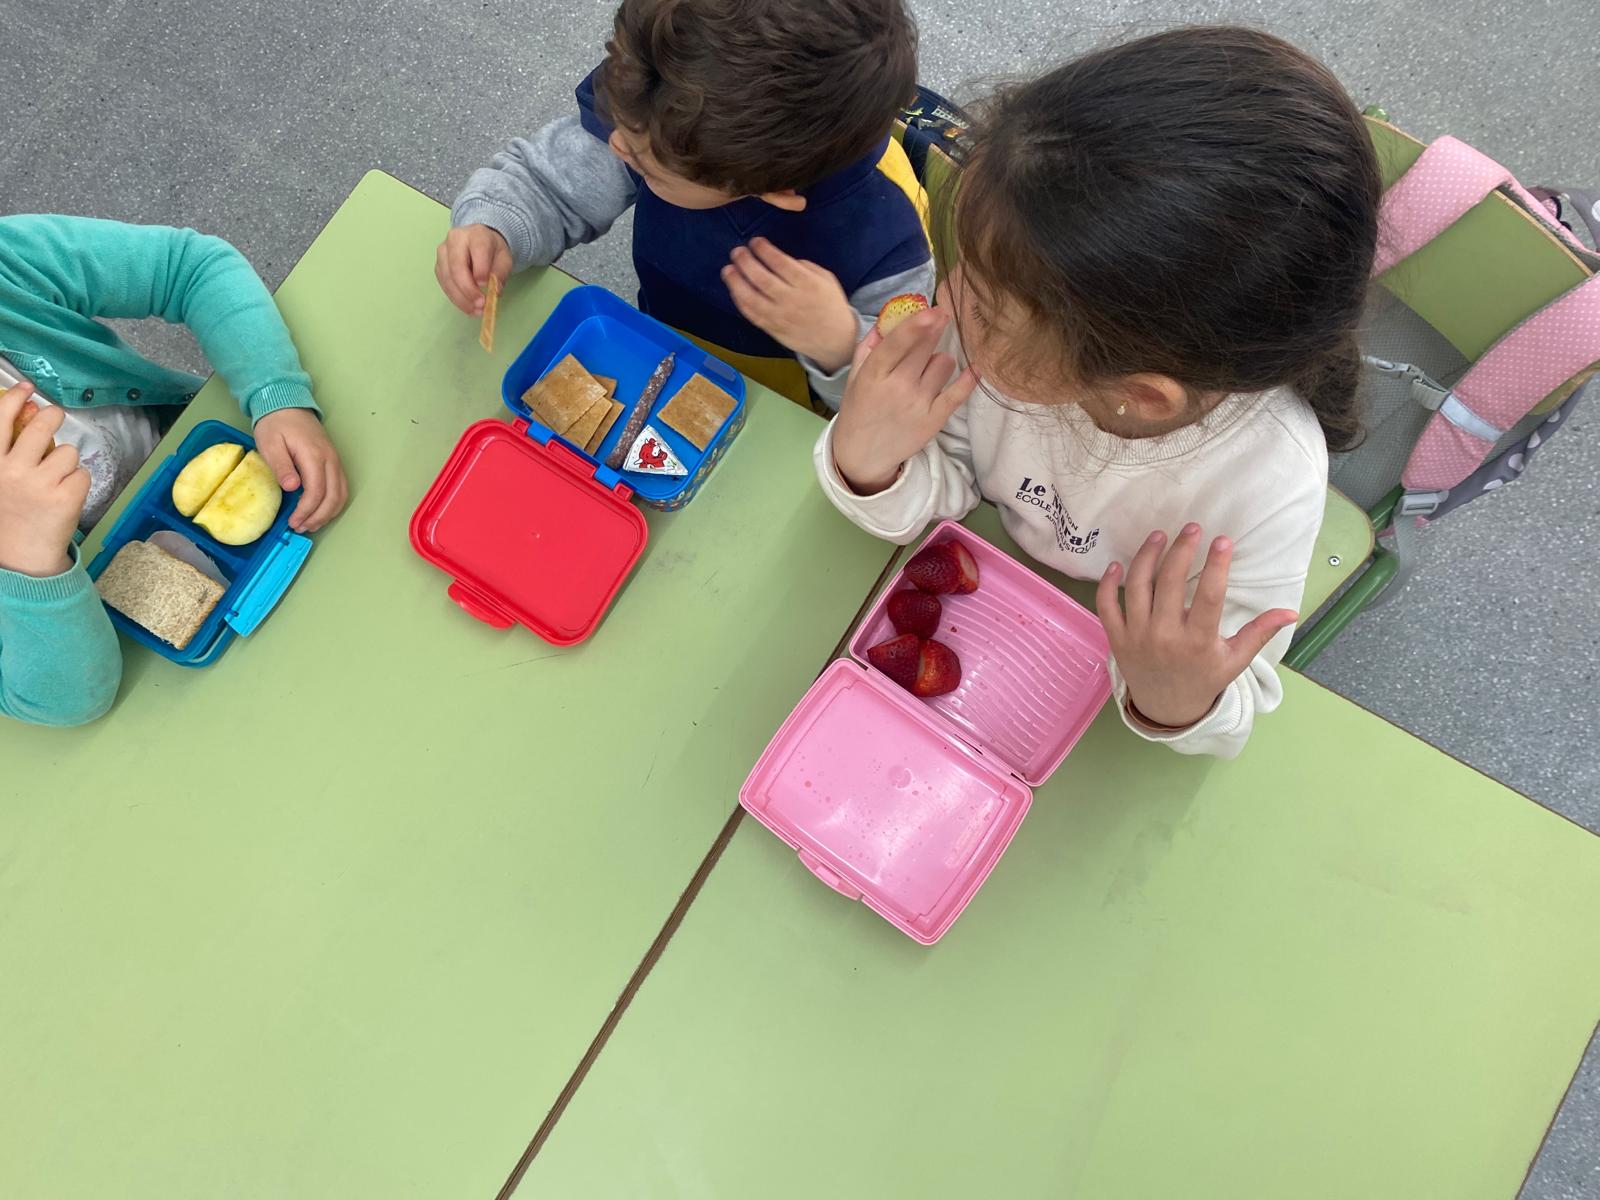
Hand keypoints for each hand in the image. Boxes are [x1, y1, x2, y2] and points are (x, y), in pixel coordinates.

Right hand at [0, 383, 88, 576]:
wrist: (20, 555)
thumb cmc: (10, 511)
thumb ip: (9, 448)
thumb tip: (28, 408)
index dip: (14, 399)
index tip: (26, 388)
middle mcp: (12, 470)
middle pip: (43, 425)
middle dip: (53, 416)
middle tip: (55, 417)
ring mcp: (40, 484)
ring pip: (67, 451)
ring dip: (65, 461)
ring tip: (54, 479)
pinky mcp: (66, 497)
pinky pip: (82, 474)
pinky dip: (77, 483)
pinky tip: (64, 497)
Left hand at [253, 408, 348, 532]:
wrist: (287, 403)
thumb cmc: (275, 424)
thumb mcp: (270, 443)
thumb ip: (282, 466)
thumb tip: (293, 488)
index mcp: (314, 456)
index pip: (316, 492)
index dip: (306, 511)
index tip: (293, 522)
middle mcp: (330, 460)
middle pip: (333, 497)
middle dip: (318, 517)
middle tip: (301, 528)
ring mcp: (335, 461)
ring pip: (341, 494)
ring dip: (328, 513)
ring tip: (310, 524)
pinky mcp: (334, 462)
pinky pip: (341, 488)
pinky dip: (334, 504)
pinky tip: (320, 511)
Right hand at [435, 224, 512, 315]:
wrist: (478, 242)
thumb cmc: (492, 251)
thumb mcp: (504, 259)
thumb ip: (500, 273)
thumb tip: (494, 291)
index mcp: (477, 234)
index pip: (477, 249)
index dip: (480, 269)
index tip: (486, 286)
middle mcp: (455, 239)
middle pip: (457, 266)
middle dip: (468, 289)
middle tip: (480, 305)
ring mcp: (443, 252)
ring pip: (447, 277)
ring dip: (461, 298)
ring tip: (475, 311)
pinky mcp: (438, 265)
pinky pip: (444, 283)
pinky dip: (455, 298)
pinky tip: (467, 307)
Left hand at [722, 238, 859, 369]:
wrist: (835, 339)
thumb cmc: (830, 304)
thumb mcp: (826, 278)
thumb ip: (804, 266)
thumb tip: (780, 259)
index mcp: (808, 284)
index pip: (780, 262)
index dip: (764, 250)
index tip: (755, 241)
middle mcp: (792, 300)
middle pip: (762, 279)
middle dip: (746, 262)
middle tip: (737, 252)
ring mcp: (780, 316)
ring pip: (752, 298)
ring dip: (736, 282)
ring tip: (728, 270)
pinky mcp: (772, 329)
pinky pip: (751, 315)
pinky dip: (740, 301)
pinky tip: (734, 290)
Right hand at [830, 307, 977, 493]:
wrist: (862, 455)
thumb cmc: (859, 410)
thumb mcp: (855, 377)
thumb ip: (869, 346)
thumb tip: (889, 318)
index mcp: (874, 374)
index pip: (898, 344)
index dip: (917, 325)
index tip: (934, 309)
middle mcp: (897, 388)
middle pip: (926, 347)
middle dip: (934, 330)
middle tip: (940, 318)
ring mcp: (918, 404)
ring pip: (944, 364)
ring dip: (939, 360)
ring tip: (927, 369)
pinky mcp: (934, 420)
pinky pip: (958, 393)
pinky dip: (969, 379)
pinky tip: (976, 368)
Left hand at [1097, 524, 1297, 728]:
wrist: (1167, 709)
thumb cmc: (1204, 679)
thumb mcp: (1235, 660)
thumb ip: (1259, 633)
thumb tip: (1291, 612)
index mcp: (1197, 642)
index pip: (1208, 597)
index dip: (1216, 566)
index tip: (1223, 540)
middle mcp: (1164, 637)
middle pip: (1170, 583)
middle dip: (1182, 550)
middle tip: (1193, 528)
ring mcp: (1136, 637)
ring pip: (1138, 587)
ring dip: (1147, 556)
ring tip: (1160, 535)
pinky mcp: (1116, 638)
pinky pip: (1106, 605)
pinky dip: (1109, 584)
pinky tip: (1118, 564)